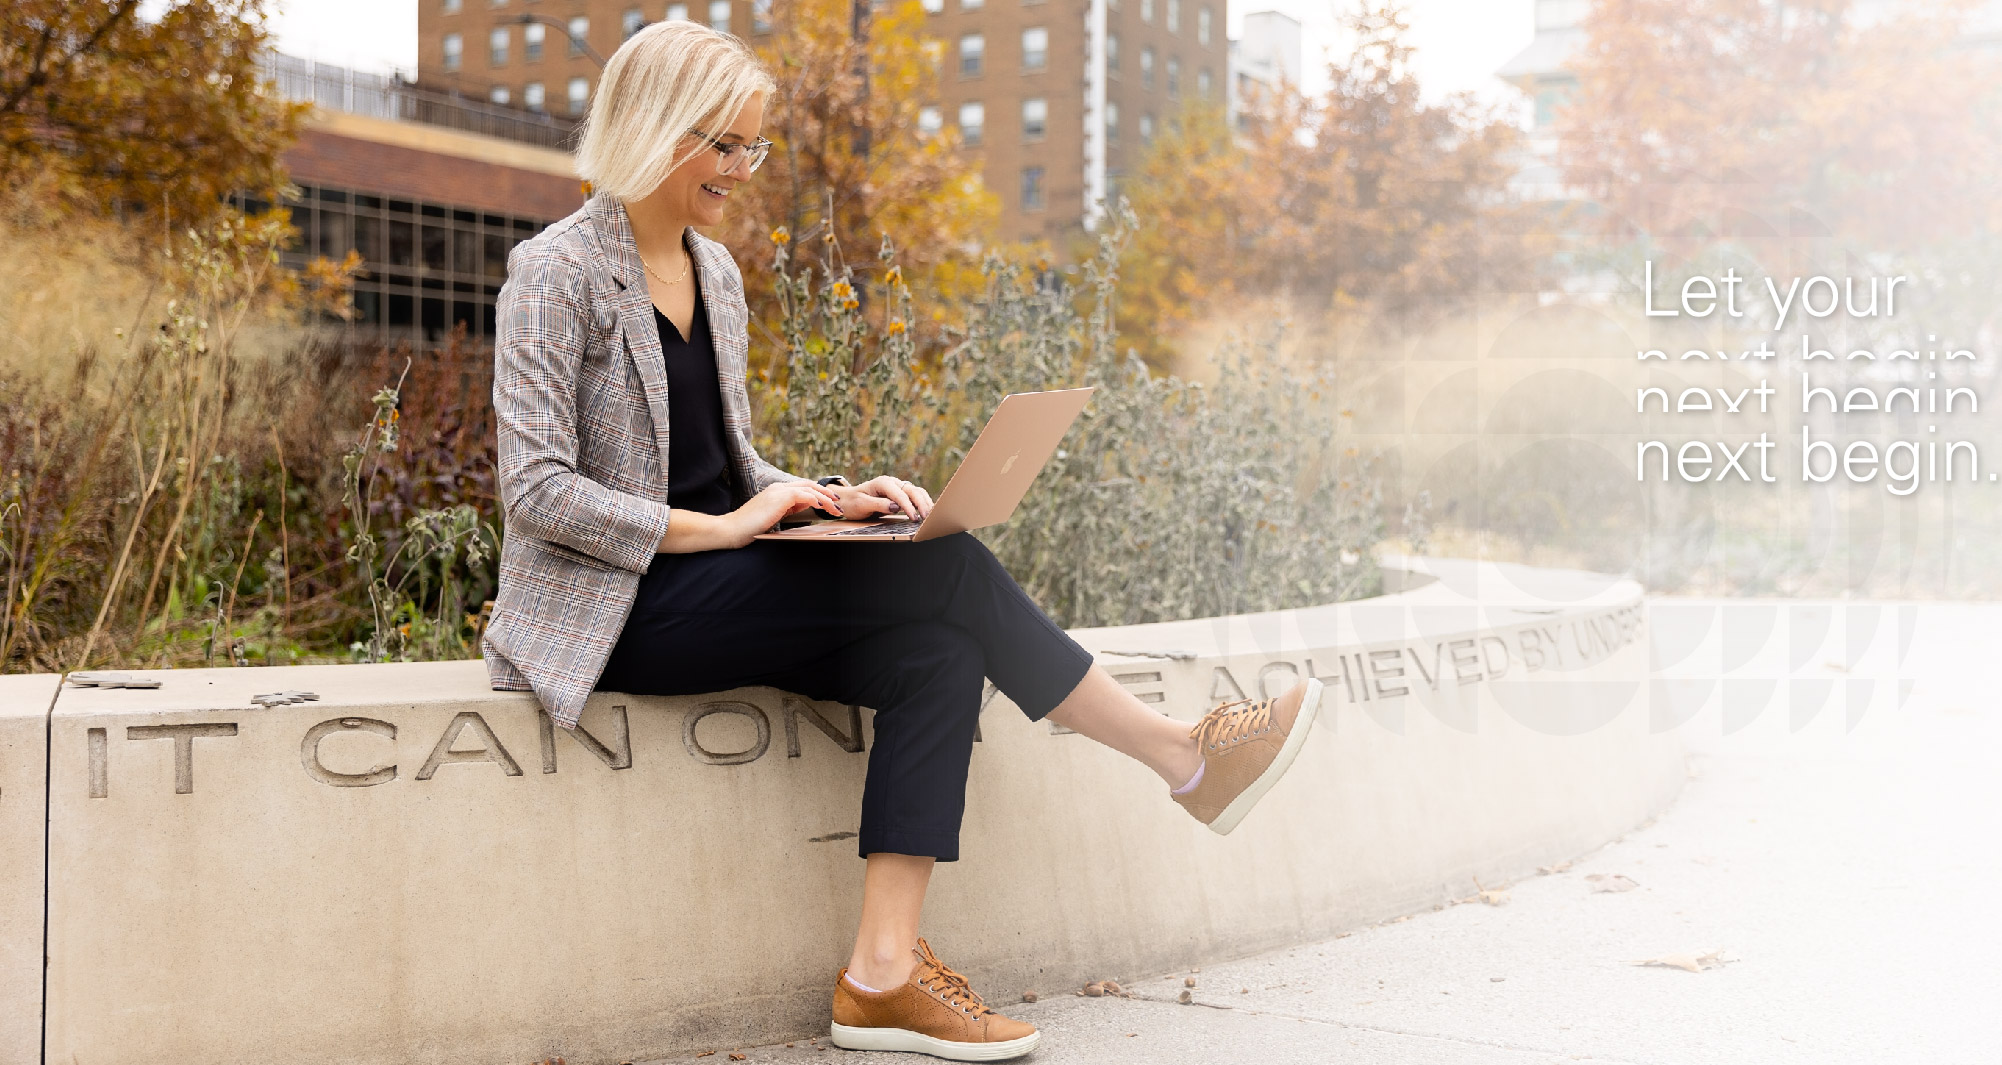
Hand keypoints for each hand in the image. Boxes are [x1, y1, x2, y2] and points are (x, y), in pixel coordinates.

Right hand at [728, 481, 844, 544]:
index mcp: (777, 491)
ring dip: (826, 498)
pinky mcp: (779, 497)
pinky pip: (804, 495)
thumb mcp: (774, 516)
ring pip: (810, 489)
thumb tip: (805, 507)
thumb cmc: (750, 527)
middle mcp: (779, 487)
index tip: (831, 503)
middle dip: (827, 494)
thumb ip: (788, 509)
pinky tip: (824, 507)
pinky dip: (817, 500)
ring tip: (836, 509)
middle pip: (809, 485)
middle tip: (839, 504)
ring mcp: (779, 491)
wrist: (732, 529)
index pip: (803, 488)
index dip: (819, 494)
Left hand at [835, 475, 932, 521]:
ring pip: (916, 491)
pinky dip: (923, 501)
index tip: (914, 518)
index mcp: (883, 483)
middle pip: (912, 490)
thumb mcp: (862, 504)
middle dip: (921, 503)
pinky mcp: (900, 493)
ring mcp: (897, 487)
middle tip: (926, 517)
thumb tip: (896, 507)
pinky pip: (915, 495)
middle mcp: (892, 482)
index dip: (908, 506)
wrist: (847, 499)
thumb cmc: (853, 502)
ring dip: (925, 502)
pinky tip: (928, 509)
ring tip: (931, 514)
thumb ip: (879, 504)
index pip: (900, 494)